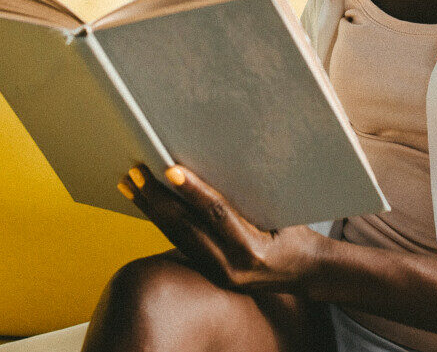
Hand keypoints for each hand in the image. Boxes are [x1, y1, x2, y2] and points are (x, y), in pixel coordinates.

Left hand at [118, 163, 327, 294]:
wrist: (306, 271)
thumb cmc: (296, 232)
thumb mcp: (281, 211)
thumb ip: (249, 197)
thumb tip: (217, 161)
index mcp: (253, 250)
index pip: (217, 214)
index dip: (192, 190)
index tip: (169, 168)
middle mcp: (232, 267)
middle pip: (187, 228)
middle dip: (157, 198)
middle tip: (134, 173)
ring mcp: (219, 275)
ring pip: (178, 237)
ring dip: (152, 209)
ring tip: (130, 185)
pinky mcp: (210, 274)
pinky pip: (182, 244)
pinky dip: (164, 221)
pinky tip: (148, 203)